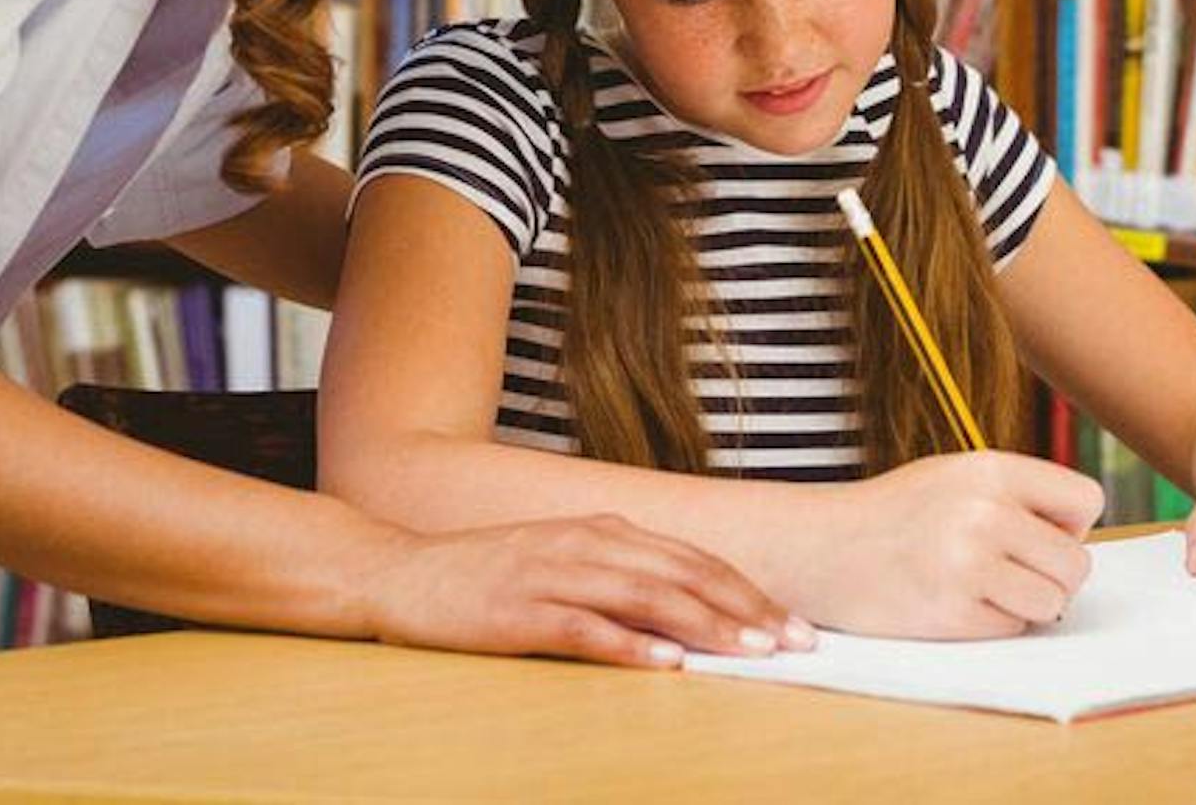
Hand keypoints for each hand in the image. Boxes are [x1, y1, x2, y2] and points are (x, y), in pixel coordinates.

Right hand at [368, 512, 812, 668]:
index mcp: (605, 531)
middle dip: (745, 610)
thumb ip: (623, 578)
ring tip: (750, 651)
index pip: (695, 560)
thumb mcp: (566, 560)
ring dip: (705, 626)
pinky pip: (586, 628)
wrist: (401, 573)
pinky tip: (666, 665)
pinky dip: (630, 646)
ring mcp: (554, 574)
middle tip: (794, 642)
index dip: (749, 592)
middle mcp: (588, 544)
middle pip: (684, 575)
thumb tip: (691, 614)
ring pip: (647, 598)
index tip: (793, 624)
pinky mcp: (521, 611)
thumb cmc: (490, 575)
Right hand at [795, 452, 1105, 639]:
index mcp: (991, 470)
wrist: (820, 548)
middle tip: (1011, 571)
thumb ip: (1016, 495)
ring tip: (983, 586)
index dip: (1071, 525)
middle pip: (1076, 563)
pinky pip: (1012, 629)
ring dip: (1026, 605)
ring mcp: (968, 564)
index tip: (1040, 534)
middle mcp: (985, 512)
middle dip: (1053, 576)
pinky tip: (955, 602)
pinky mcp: (952, 613)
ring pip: (1052, 603)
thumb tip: (1080, 535)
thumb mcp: (956, 476)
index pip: (1087, 500)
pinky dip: (992, 624)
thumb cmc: (893, 514)